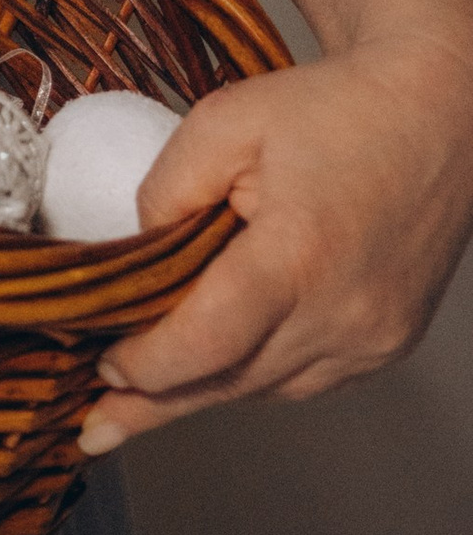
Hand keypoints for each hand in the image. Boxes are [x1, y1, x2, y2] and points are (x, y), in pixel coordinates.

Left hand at [80, 32, 472, 452]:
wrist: (436, 116)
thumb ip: (167, 188)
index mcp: (300, 255)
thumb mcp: (226, 119)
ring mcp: (374, 337)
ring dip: (205, 390)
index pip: (208, 341)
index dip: (148, 365)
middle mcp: (345, 311)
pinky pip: (305, 378)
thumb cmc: (336, 111)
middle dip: (156, 401)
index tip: (102, 367)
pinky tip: (219, 360)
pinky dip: (256, 373)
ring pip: (267, 389)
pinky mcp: (388, 344)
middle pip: (232, 379)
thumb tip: (136, 247)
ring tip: (141, 399)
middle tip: (97, 423)